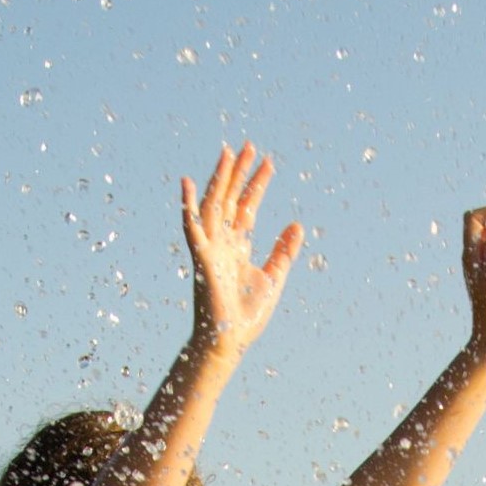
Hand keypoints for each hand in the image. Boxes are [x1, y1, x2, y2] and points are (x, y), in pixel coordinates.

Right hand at [183, 143, 301, 355]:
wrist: (230, 340)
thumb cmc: (247, 316)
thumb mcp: (273, 277)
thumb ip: (283, 251)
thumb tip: (296, 224)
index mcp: (238, 247)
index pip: (248, 206)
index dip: (257, 184)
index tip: (268, 162)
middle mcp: (222, 242)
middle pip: (231, 199)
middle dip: (240, 173)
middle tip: (249, 146)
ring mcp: (211, 248)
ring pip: (214, 204)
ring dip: (221, 179)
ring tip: (229, 153)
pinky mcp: (202, 258)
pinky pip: (192, 228)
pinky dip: (188, 206)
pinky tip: (188, 183)